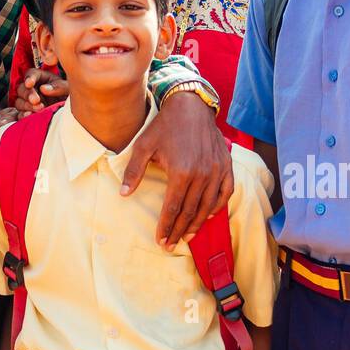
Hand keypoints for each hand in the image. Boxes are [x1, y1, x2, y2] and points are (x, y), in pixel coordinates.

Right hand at [13, 68, 68, 113]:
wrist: (71, 113)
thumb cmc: (69, 96)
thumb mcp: (67, 88)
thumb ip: (58, 87)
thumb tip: (44, 88)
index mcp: (41, 77)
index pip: (30, 74)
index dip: (29, 78)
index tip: (30, 83)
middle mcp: (32, 89)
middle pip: (21, 88)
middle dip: (28, 94)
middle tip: (36, 100)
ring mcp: (28, 102)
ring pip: (19, 101)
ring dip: (27, 105)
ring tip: (39, 109)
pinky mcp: (28, 113)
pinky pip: (20, 114)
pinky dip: (23, 115)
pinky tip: (29, 115)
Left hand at [121, 91, 232, 248]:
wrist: (190, 105)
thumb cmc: (165, 126)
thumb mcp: (143, 145)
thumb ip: (134, 171)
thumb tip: (123, 194)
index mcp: (181, 172)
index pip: (172, 208)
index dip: (166, 227)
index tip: (161, 240)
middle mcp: (201, 174)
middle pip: (190, 211)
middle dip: (179, 231)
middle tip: (172, 244)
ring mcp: (216, 170)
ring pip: (207, 206)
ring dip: (197, 224)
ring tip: (187, 236)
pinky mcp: (226, 165)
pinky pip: (225, 192)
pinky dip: (217, 206)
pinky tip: (208, 215)